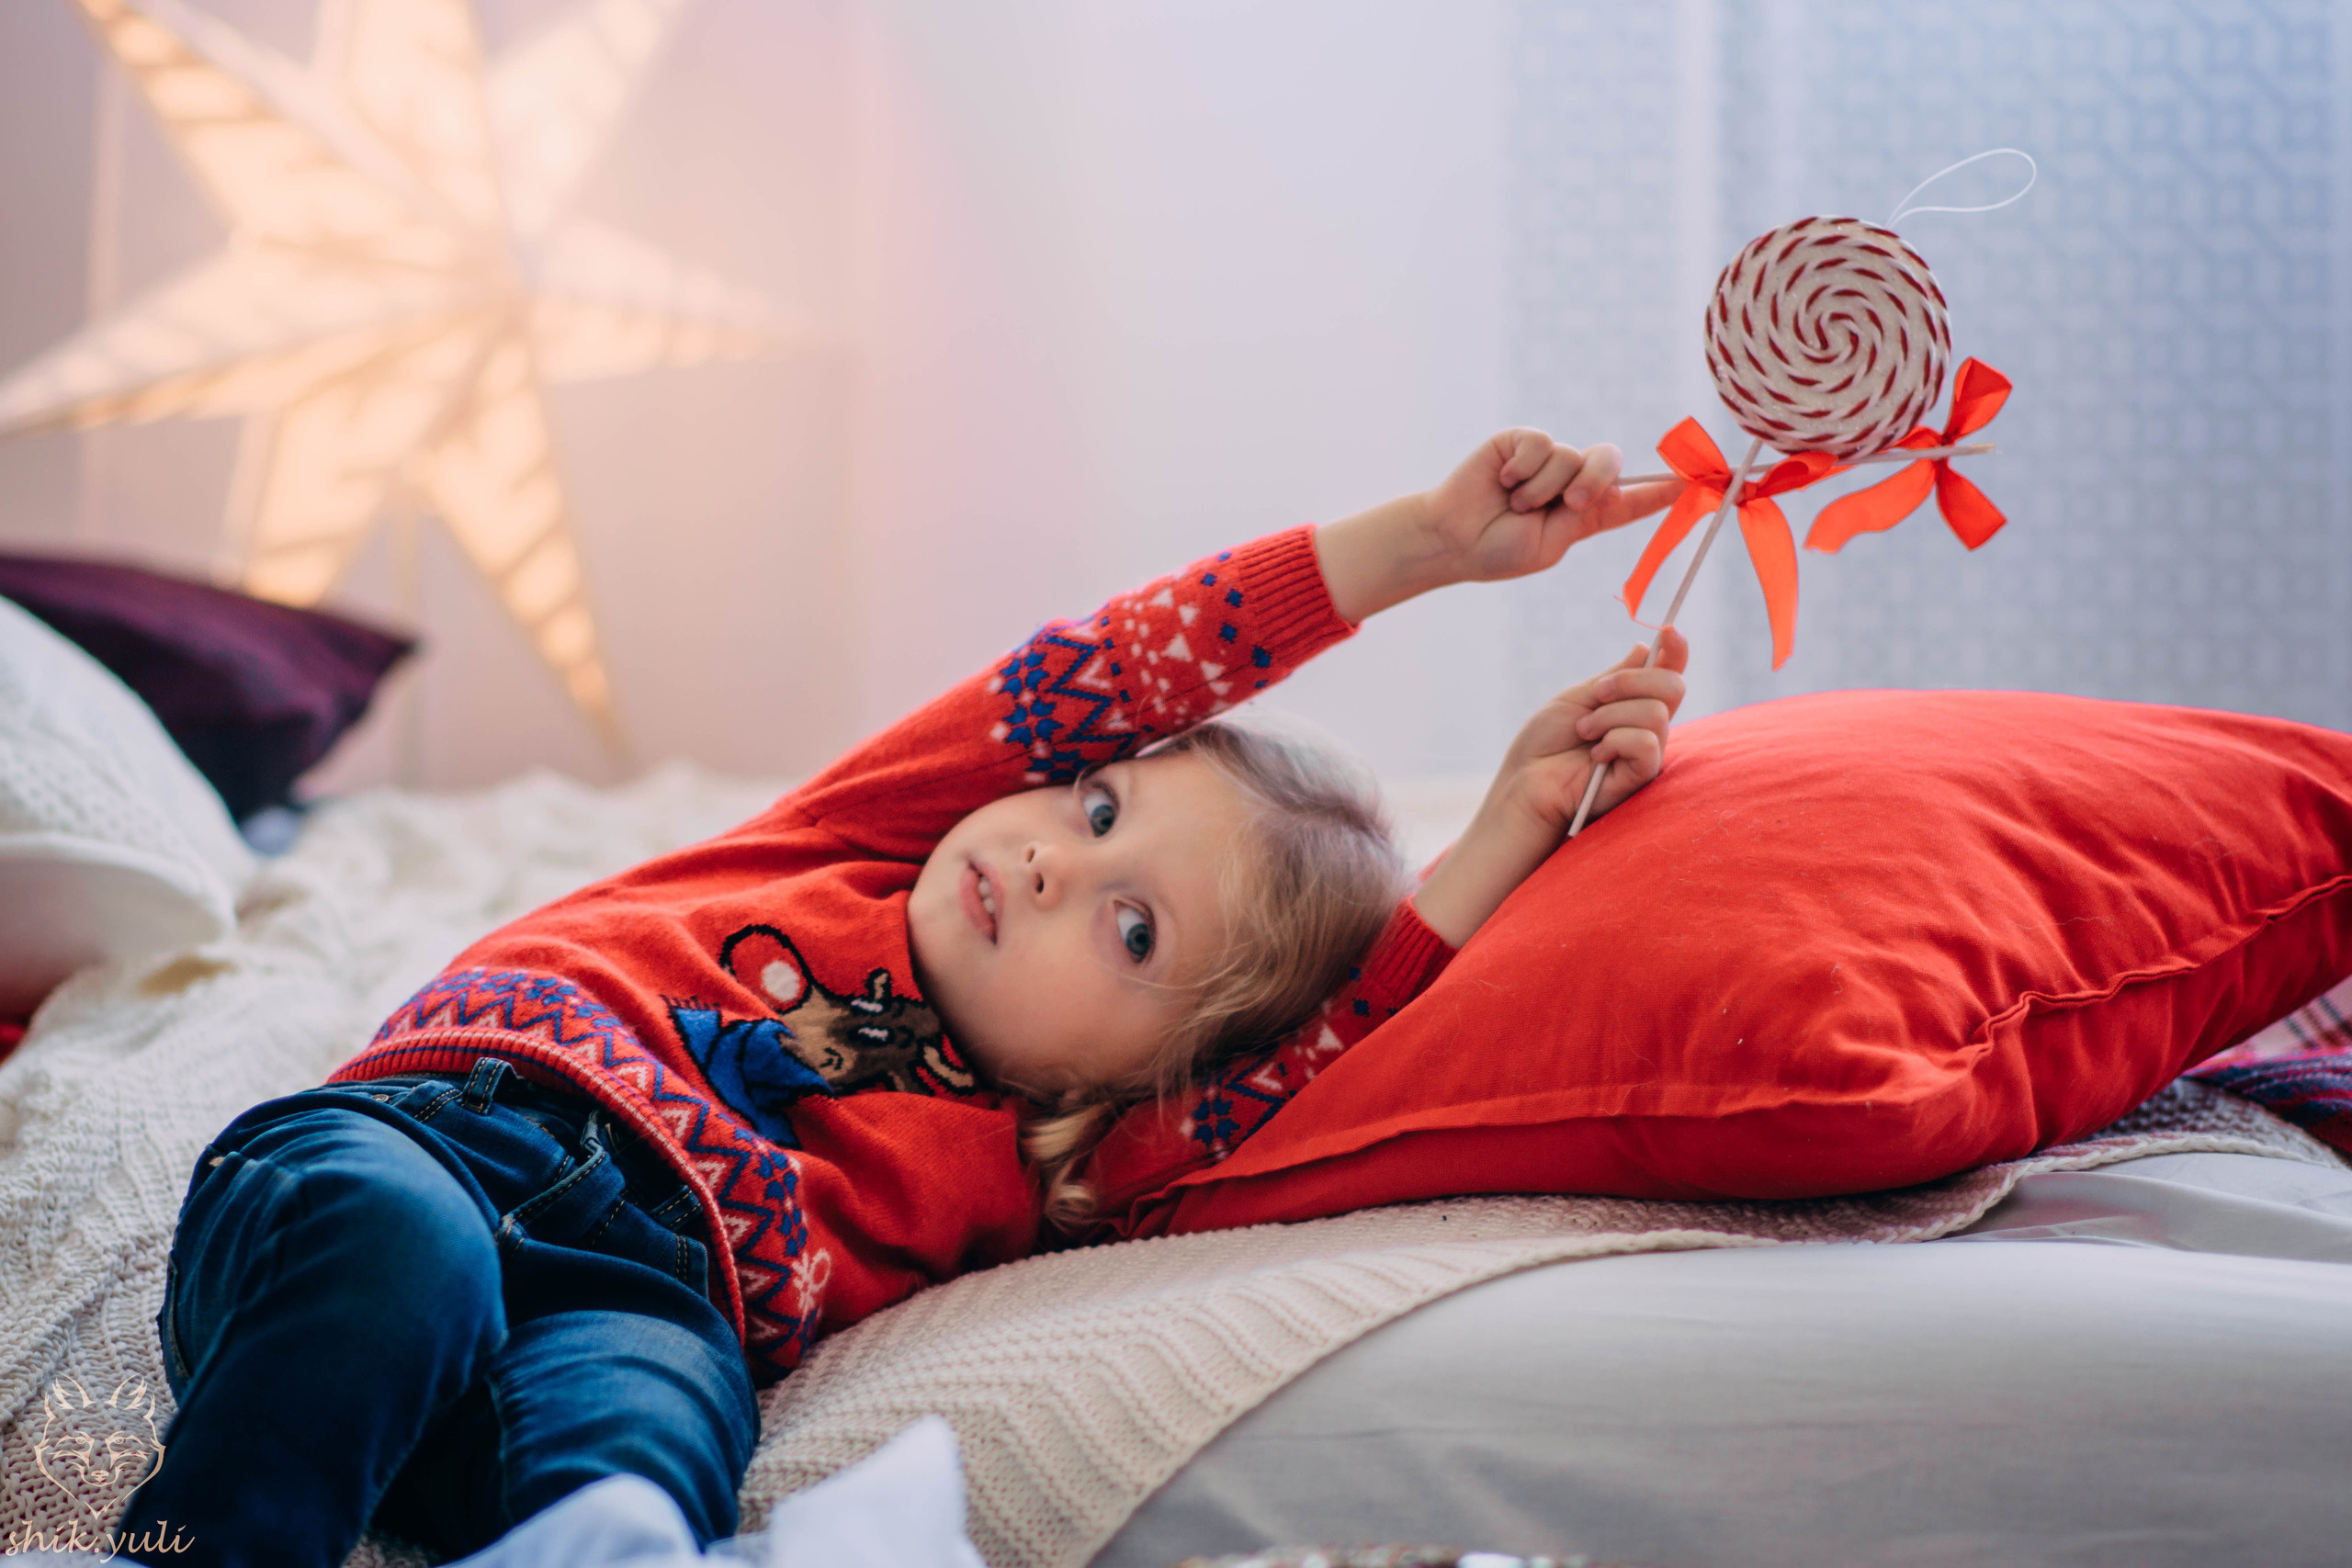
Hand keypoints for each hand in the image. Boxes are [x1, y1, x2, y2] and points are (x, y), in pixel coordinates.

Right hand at [1422, 429, 1683, 585]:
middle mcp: (1574, 480)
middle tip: (1566, 505)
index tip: (1709, 481)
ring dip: (1542, 488)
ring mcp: (1548, 458)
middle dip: (1592, 482)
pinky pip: (1540, 442)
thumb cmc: (1500, 551)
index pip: (1638, 496)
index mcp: (1590, 511)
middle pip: (1608, 461)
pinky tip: (1502, 483)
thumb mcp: (1554, 543)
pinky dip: (1522, 469)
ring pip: (1570, 455)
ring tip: (1514, 505)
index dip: (1670, 488)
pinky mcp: (1521, 441)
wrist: (1453, 540)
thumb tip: (1621, 489)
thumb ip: (1588, 516)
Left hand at [1500, 627, 1690, 830]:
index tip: (1667, 630)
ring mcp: (1647, 751)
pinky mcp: (1641, 776)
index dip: (1675, 650)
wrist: (1526, 780)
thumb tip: (1646, 649)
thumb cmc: (1544, 742)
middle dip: (1632, 681)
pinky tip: (1595, 757)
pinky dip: (1615, 741)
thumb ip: (1616, 677)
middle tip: (1598, 695)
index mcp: (1632, 703)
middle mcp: (1646, 725)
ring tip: (1585, 733)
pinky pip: (1646, 742)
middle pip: (1673, 686)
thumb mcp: (1579, 697)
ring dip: (1609, 717)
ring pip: (1655, 713)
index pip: (1668, 673)